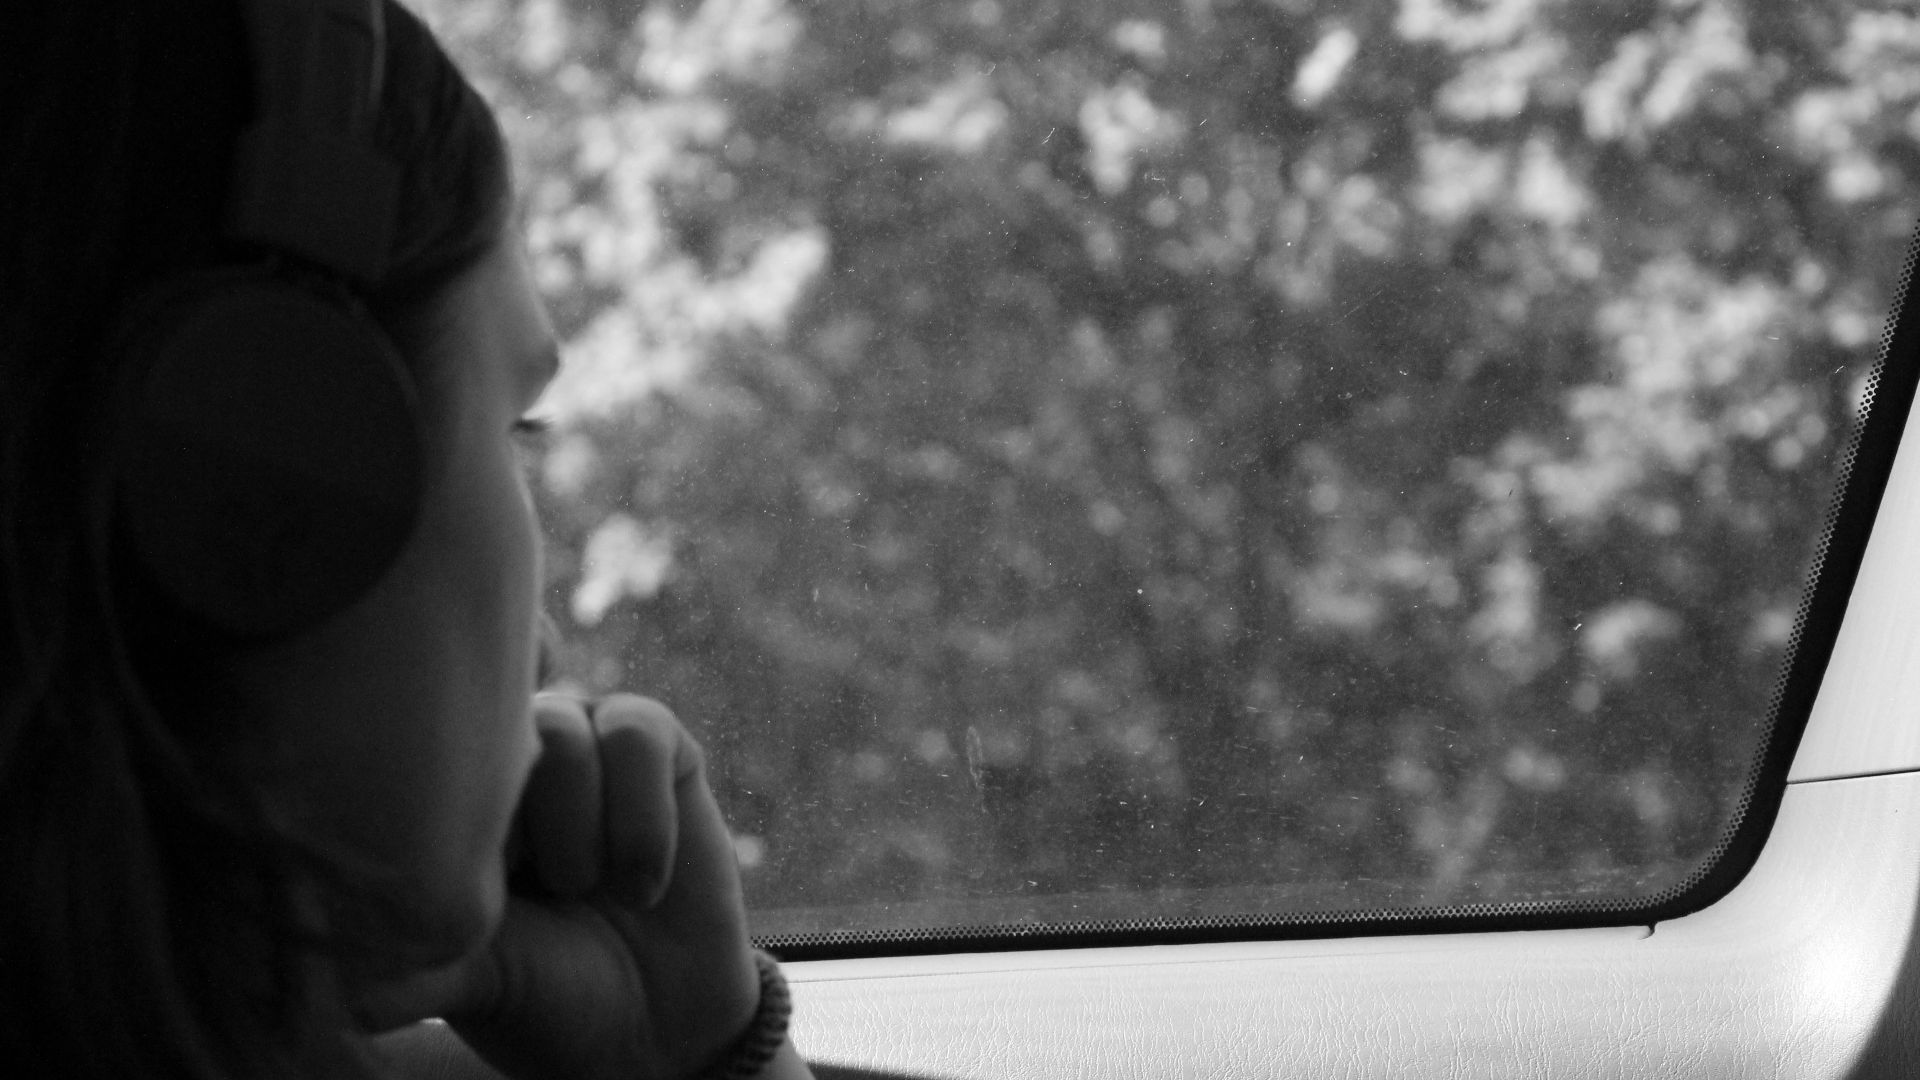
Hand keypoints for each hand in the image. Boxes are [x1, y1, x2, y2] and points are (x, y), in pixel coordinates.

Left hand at [354, 692, 762, 1079]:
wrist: (662, 1027)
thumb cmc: (550, 998)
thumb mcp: (469, 981)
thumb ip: (406, 971)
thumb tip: (338, 998)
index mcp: (449, 808)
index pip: (420, 755)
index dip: (450, 819)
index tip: (481, 895)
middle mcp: (513, 765)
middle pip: (490, 736)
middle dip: (516, 829)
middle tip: (542, 897)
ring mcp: (585, 748)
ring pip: (562, 730)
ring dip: (577, 827)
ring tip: (589, 890)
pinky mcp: (660, 750)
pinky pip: (639, 735)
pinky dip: (640, 821)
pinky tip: (643, 884)